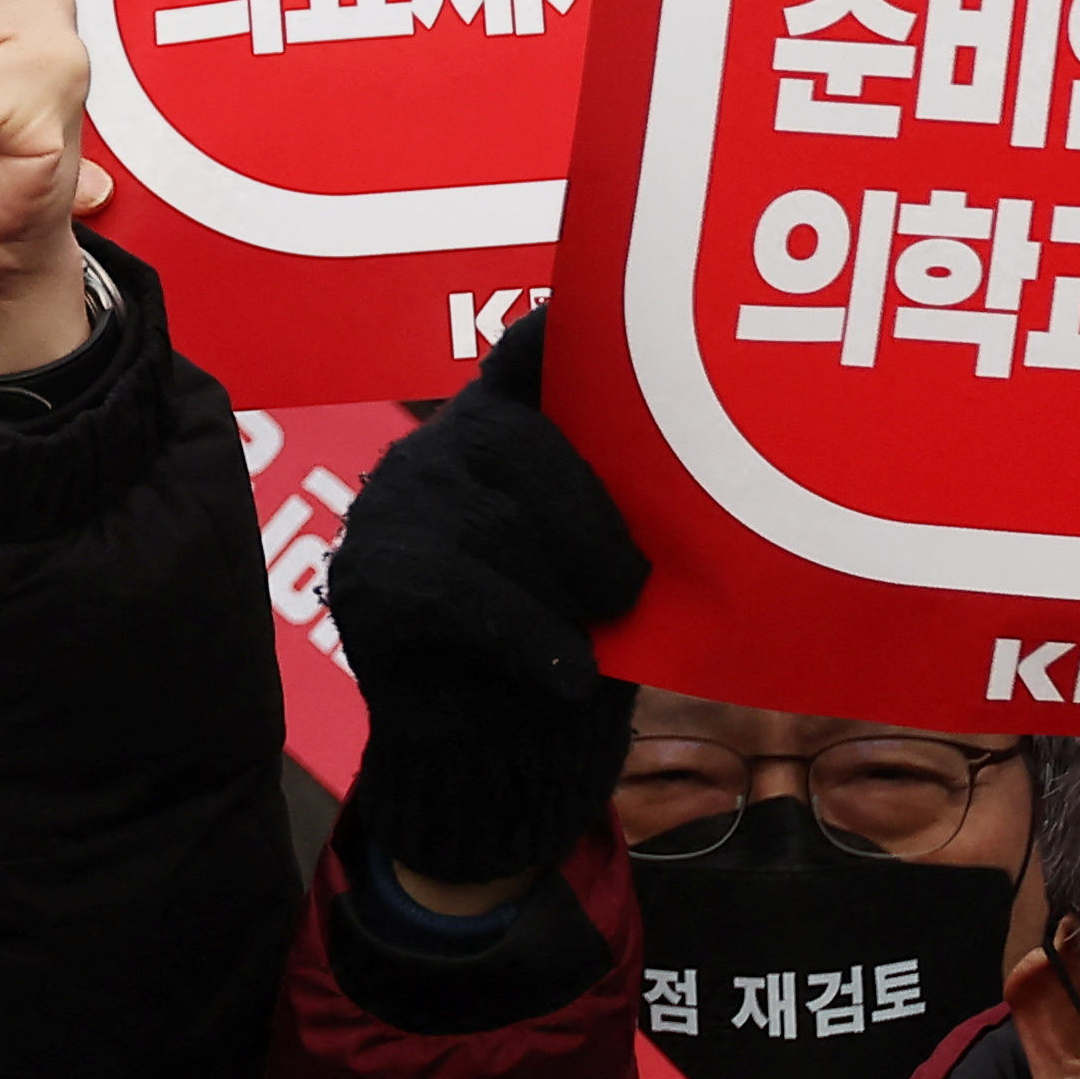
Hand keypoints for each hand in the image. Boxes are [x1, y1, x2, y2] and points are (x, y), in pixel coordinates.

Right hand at [319, 310, 643, 907]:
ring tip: (589, 642)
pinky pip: (456, 587)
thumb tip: (711, 466)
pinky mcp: (368, 576)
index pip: (530, 357)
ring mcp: (393, 507)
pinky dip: (524, 632)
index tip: (600, 317)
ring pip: (490, 519)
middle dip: (587, 517)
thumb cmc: (578, 648)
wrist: (502, 761)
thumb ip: (630, 505)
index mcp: (508, 430)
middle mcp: (441, 448)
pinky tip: (564, 673)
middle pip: (515, 438)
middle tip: (630, 589)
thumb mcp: (615, 564)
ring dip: (557, 589)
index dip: (565, 328)